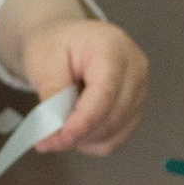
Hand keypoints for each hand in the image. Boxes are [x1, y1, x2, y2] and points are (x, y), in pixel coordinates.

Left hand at [0, 0, 150, 153]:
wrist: (67, 42)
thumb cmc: (56, 46)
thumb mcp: (44, 62)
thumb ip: (52, 95)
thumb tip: (55, 130)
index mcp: (112, 47)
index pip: (105, 92)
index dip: (84, 120)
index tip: (61, 137)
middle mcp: (135, 68)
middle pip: (114, 115)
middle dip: (80, 135)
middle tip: (47, 141)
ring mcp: (139, 89)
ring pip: (116, 131)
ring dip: (85, 140)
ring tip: (57, 135)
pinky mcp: (136, 107)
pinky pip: (117, 137)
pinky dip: (94, 142)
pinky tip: (76, 133)